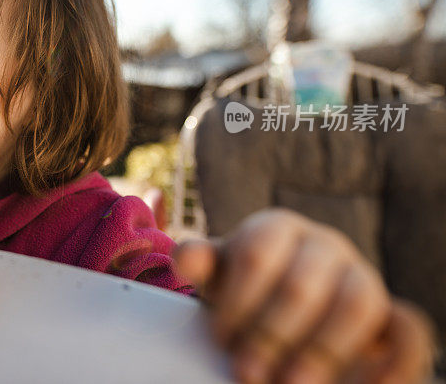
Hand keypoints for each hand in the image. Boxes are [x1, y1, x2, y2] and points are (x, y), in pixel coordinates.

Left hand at [173, 209, 434, 383]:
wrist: (281, 308)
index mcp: (277, 228)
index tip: (220, 339)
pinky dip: (395, 362)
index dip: (237, 300)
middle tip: (245, 373)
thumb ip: (201, 262)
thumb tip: (186, 257)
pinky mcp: (392, 314)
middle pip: (302, 284)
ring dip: (322, 350)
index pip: (258, 254)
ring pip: (356, 304)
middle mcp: (324, 245)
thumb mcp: (218, 276)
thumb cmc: (243, 290)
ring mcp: (362, 276)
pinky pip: (410, 330)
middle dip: (269, 334)